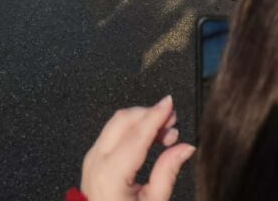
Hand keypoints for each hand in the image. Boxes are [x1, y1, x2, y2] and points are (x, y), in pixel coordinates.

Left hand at [79, 95, 194, 200]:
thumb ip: (168, 172)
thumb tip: (186, 147)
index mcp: (111, 174)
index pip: (136, 135)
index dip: (155, 115)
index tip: (170, 102)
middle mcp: (96, 160)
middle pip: (123, 120)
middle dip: (149, 114)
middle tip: (173, 122)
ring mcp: (91, 157)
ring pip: (116, 123)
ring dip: (142, 121)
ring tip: (167, 133)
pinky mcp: (92, 158)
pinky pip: (112, 133)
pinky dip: (132, 129)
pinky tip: (151, 138)